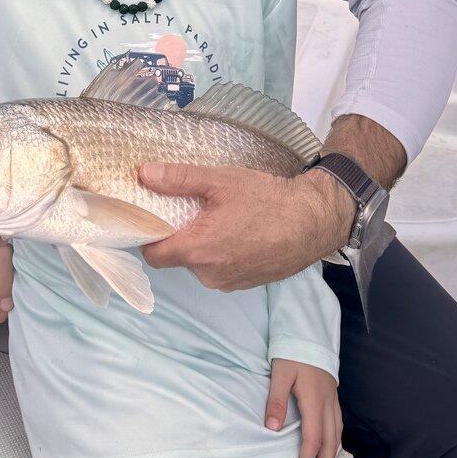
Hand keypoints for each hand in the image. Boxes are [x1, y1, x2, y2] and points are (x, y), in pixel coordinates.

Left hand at [137, 164, 353, 289]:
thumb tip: (144, 174)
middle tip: (193, 210)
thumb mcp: (220, 181)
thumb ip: (179, 179)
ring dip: (204, 246)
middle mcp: (210, 274)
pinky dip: (223, 254)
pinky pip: (222, 270)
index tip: (153, 217)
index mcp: (198, 250)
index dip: (148, 236)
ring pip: (200, 265)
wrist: (312, 221)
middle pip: (177, 258)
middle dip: (180, 236)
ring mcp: (229, 282)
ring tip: (221, 219)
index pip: (153, 255)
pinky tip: (239, 233)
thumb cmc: (267, 200)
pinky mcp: (247, 283)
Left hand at [265, 359, 341, 457]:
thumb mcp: (279, 373)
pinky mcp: (333, 395)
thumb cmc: (293, 352)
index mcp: (315, 401)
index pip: (313, 440)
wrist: (309, 333)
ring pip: (338, 435)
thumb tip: (272, 427)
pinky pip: (339, 424)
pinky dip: (335, 441)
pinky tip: (330, 445)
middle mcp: (328, 404)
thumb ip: (276, 400)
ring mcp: (333, 400)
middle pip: (331, 443)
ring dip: (332, 456)